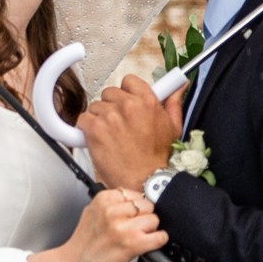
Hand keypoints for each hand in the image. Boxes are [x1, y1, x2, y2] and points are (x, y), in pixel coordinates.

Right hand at [28, 188, 168, 261]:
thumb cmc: (83, 244)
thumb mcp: (92, 212)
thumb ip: (112, 204)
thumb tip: (134, 201)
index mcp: (104, 199)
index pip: (136, 194)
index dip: (136, 208)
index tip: (130, 217)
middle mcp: (113, 210)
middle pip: (147, 206)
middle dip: (143, 217)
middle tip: (132, 229)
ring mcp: (123, 227)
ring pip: (154, 220)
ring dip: (149, 231)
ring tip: (135, 238)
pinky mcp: (132, 244)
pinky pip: (159, 237)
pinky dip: (158, 241)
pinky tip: (148, 245)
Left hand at [83, 75, 182, 189]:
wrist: (144, 180)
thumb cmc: (158, 158)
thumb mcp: (173, 127)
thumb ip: (173, 102)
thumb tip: (179, 85)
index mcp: (147, 101)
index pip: (129, 81)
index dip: (126, 93)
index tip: (127, 104)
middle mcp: (127, 105)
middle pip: (110, 93)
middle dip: (112, 107)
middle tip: (119, 124)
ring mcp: (110, 116)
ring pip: (95, 107)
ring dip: (100, 119)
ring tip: (110, 136)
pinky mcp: (95, 128)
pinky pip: (83, 119)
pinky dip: (87, 129)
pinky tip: (98, 139)